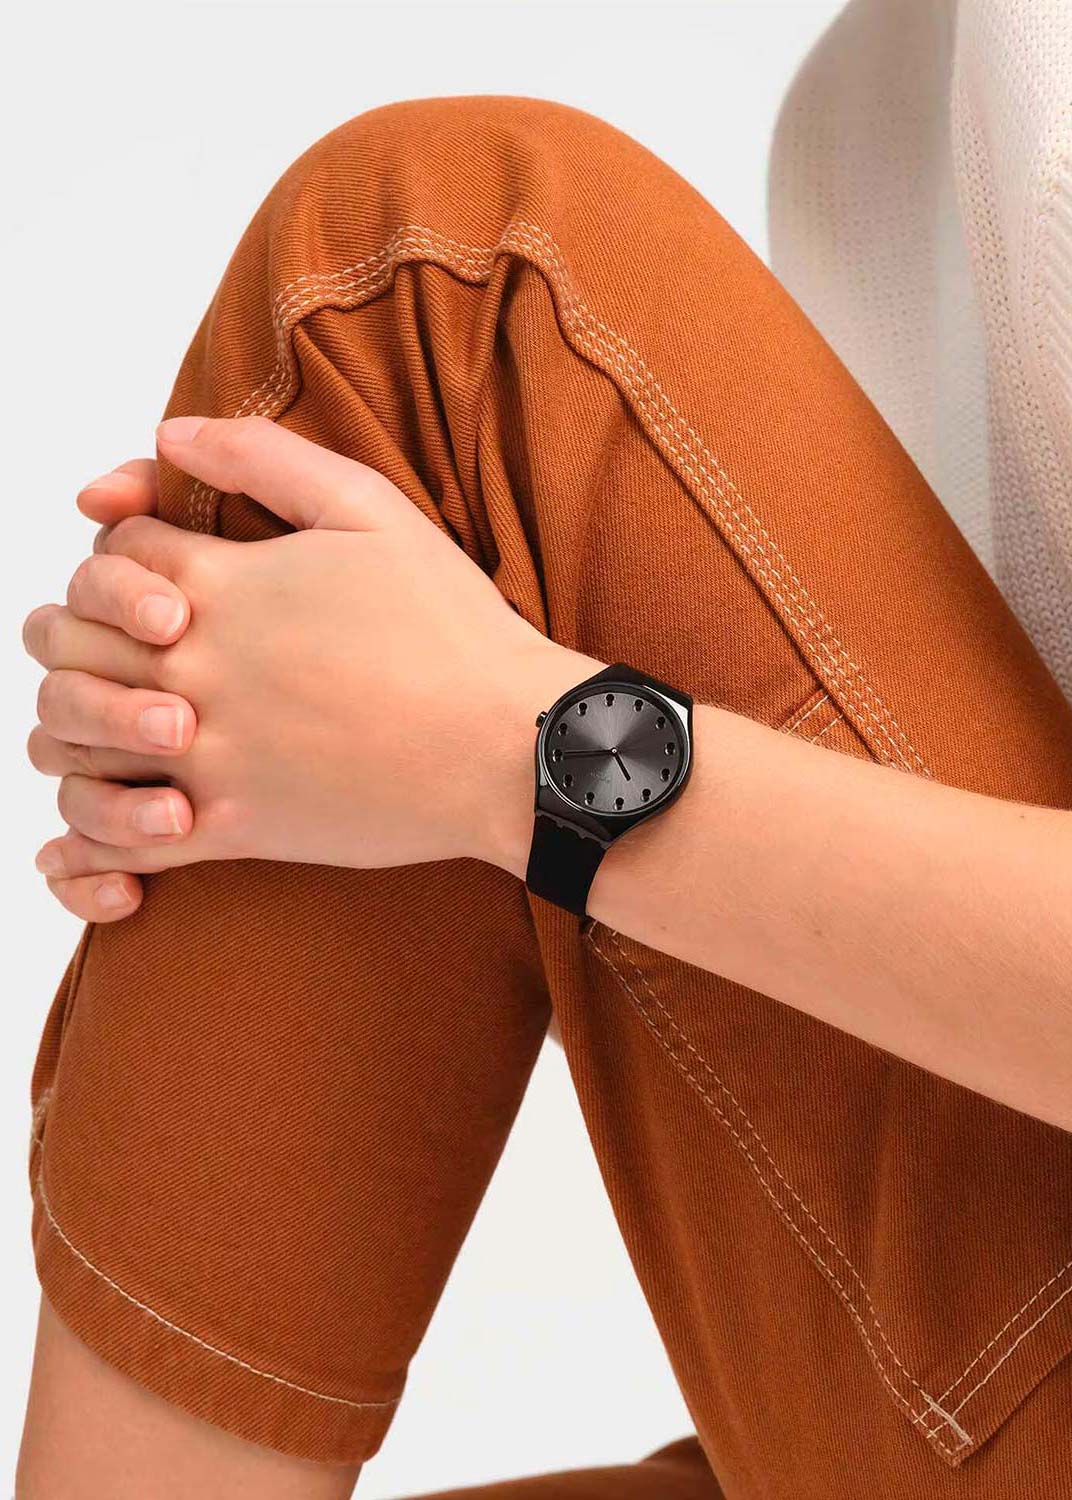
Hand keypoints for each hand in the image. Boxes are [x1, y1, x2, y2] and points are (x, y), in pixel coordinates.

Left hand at [24, 416, 597, 918]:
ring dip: (75, 727)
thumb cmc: (451, 628)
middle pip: (64, 642)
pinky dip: (89, 844)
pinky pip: (118, 841)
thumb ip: (261, 456)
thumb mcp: (369, 506)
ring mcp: (205, 754)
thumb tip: (171, 431)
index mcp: (218, 585)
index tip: (157, 577)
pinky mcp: (229, 829)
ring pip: (68, 740)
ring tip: (117, 726)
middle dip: (76, 636)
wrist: (505, 744)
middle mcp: (192, 668)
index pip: (107, 554)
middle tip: (118, 648)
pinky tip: (102, 834)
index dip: (118, 554)